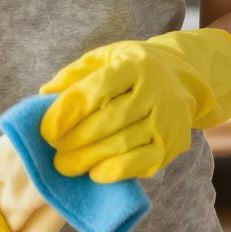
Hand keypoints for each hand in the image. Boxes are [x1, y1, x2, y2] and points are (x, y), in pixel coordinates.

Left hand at [40, 27, 230, 182]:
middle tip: (54, 151)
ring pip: (124, 144)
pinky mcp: (174, 143)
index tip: (46, 130)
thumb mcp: (105, 58)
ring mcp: (167, 118)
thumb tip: (44, 94)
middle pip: (109, 120)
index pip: (97, 89)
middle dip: (75, 140)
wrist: (186, 77)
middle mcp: (156, 90)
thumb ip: (74, 74)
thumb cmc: (133, 68)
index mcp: (135, 65)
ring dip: (89, 159)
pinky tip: (95, 173)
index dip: (68, 112)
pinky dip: (115, 171)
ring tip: (66, 165)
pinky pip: (142, 163)